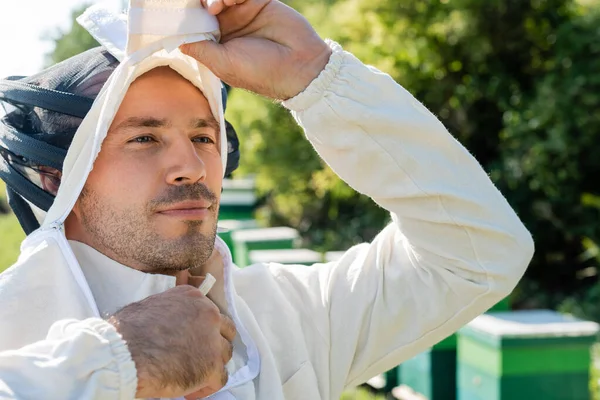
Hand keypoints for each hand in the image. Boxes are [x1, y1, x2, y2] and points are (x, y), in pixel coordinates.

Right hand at [109, 285, 235, 398]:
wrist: (127, 353)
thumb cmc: (128, 331)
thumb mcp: (152, 305)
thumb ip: (171, 310)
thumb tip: (168, 320)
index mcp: (193, 298)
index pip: (209, 312)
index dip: (203, 328)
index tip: (193, 339)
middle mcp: (208, 314)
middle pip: (225, 331)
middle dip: (215, 344)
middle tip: (201, 356)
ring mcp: (213, 340)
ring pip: (225, 354)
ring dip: (212, 365)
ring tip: (192, 375)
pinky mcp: (212, 365)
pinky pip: (221, 379)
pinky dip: (207, 387)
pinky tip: (190, 392)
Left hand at [181, 0, 331, 99]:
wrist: (300, 66)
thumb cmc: (260, 73)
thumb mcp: (223, 64)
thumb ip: (199, 48)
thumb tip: (174, 38)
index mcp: (216, 44)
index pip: (193, 24)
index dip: (184, 15)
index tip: (174, 8)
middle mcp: (227, 26)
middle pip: (202, 4)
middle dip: (197, 2)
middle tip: (197, 4)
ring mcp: (242, 12)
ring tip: (218, 6)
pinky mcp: (258, 1)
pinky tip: (233, 1)